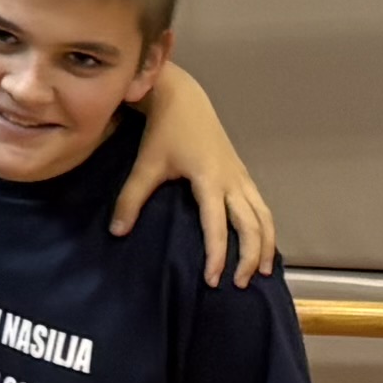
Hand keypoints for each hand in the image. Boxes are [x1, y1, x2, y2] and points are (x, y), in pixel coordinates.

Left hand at [111, 71, 280, 283]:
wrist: (184, 98)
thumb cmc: (164, 131)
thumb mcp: (145, 164)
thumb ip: (131, 198)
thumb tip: (117, 231)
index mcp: (209, 178)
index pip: (217, 225)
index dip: (217, 254)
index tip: (213, 280)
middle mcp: (231, 179)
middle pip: (252, 224)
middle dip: (249, 256)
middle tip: (239, 284)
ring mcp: (240, 175)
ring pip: (263, 215)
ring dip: (265, 244)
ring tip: (262, 271)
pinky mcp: (242, 173)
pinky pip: (261, 206)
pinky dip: (265, 228)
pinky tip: (262, 245)